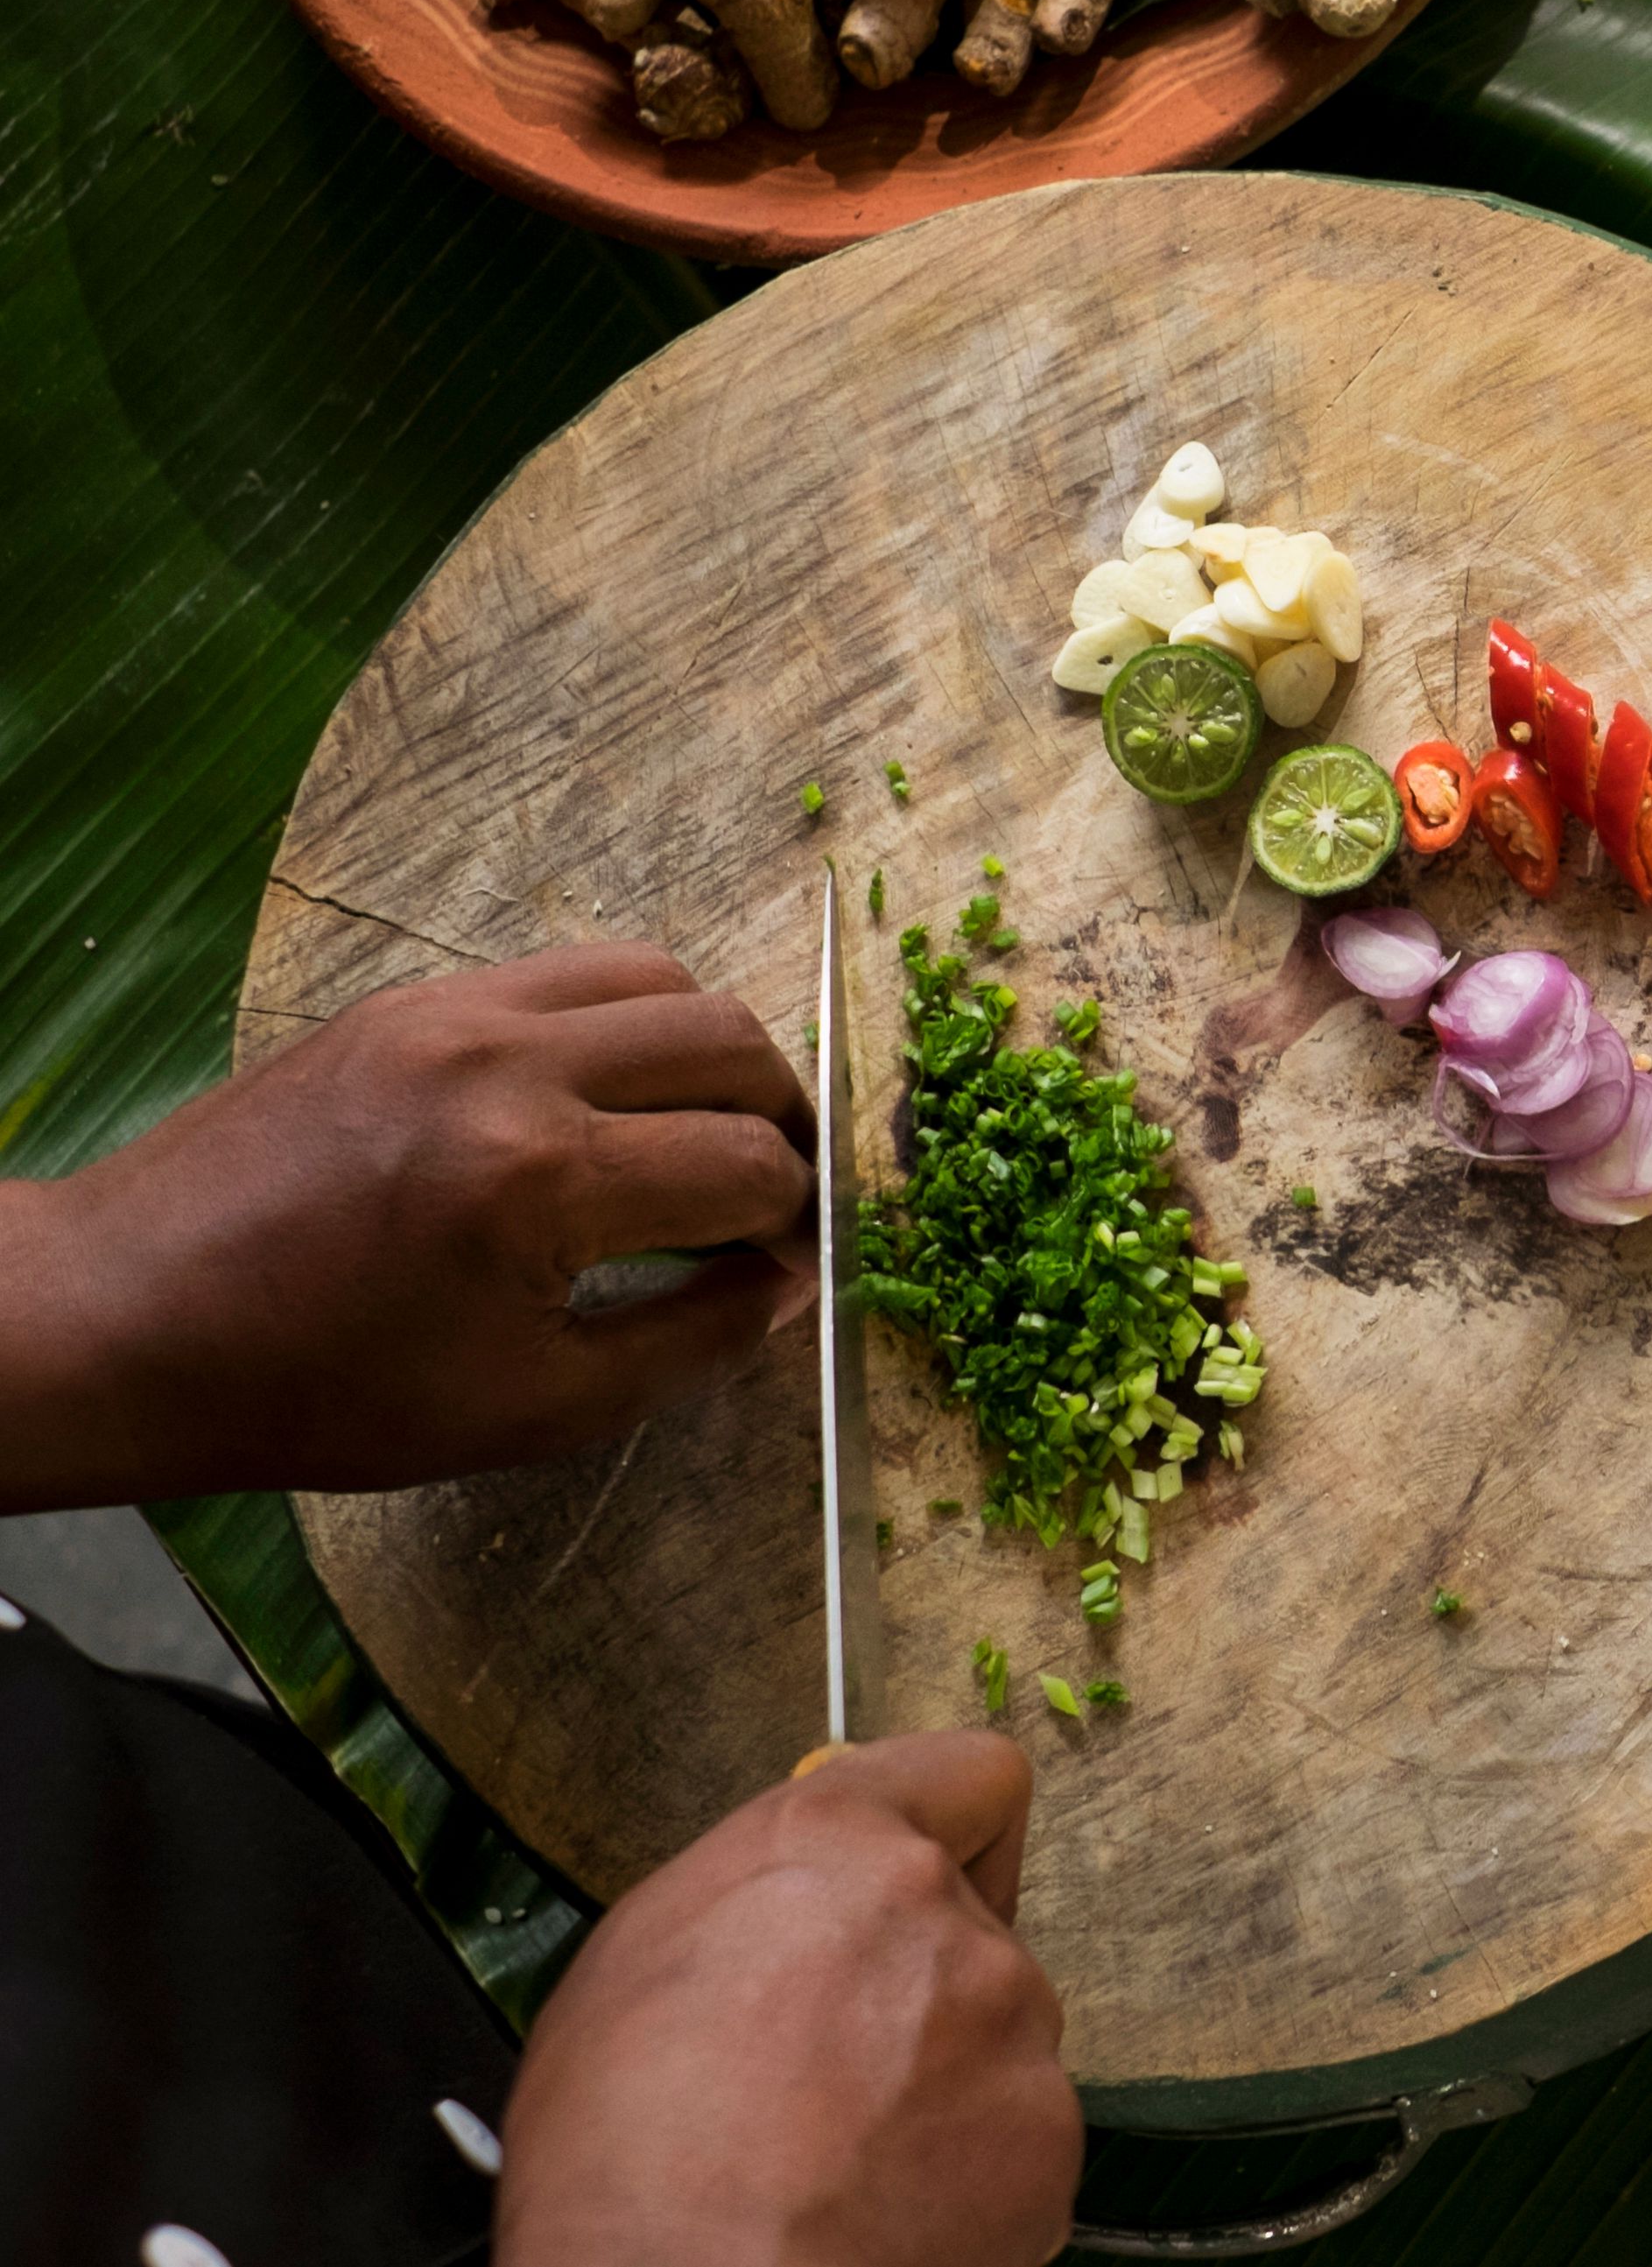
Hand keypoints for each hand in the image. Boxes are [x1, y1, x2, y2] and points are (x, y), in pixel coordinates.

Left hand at [0, 943, 813, 1508]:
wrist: (126, 1316)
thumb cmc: (319, 1390)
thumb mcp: (530, 1411)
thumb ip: (688, 1344)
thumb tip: (785, 1286)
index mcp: (540, 1182)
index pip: (748, 1166)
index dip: (794, 1225)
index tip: (786, 1266)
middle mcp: (509, 1066)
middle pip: (731, 1043)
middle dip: (781, 1124)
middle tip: (769, 1194)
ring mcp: (454, 1012)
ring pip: (662, 979)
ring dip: (710, 1056)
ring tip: (698, 1131)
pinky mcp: (410, 995)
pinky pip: (568, 971)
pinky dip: (623, 1024)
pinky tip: (602, 1101)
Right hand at [499, 1732, 1079, 2266]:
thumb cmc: (618, 2158)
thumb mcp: (634, 1966)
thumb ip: (755, 1898)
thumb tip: (802, 1902)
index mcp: (834, 1845)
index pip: (970, 1776)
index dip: (950, 1831)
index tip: (925, 1877)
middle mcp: (938, 1913)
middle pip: (971, 1928)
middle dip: (917, 1988)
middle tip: (827, 2071)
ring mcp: (1006, 2023)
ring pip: (994, 2037)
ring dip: (940, 2084)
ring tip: (837, 2159)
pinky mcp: (1046, 2132)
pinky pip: (1016, 2138)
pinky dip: (966, 2175)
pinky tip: (879, 2209)